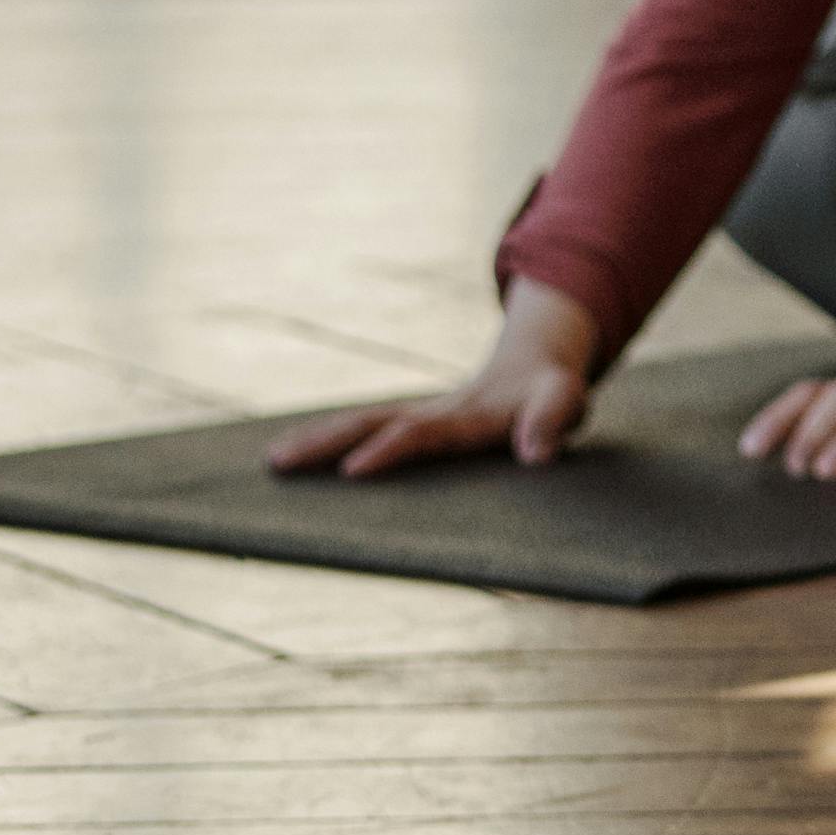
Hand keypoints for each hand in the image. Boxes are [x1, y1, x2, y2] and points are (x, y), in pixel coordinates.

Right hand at [271, 291, 602, 479]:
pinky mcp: (410, 422)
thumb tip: (537, 457)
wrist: (537, 363)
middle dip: (325, 442)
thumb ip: (551, 424)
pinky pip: (361, 430)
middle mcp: (431, 412)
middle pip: (370, 423)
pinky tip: (291, 455)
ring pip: (357, 424)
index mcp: (466, 415)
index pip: (421, 434)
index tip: (353, 471)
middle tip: (278, 461)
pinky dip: (324, 440)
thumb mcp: (564, 402)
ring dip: (314, 440)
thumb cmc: (552, 393)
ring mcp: (416, 415)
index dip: (389, 450)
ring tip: (271, 460)